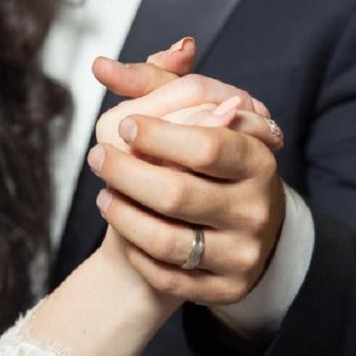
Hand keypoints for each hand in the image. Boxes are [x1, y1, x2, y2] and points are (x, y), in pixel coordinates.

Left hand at [87, 41, 286, 305]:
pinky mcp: (225, 289)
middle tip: (97, 157)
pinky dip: (135, 251)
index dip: (158, 135)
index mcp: (258, 160)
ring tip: (103, 194)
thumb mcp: (196, 117)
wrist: (233, 230)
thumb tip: (102, 65)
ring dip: (121, 214)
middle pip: (176, 193)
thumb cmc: (209, 163)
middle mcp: (256, 209)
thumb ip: (156, 85)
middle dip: (124, 173)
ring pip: (165, 240)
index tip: (125, 124)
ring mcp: (242, 254)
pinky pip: (166, 276)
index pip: (207, 146)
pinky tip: (124, 227)